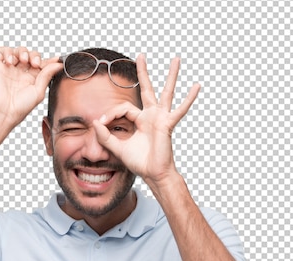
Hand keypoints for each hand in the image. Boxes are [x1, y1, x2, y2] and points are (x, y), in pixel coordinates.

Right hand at [0, 46, 61, 127]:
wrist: (3, 112)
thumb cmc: (20, 108)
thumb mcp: (39, 92)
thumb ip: (47, 75)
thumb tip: (58, 64)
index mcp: (32, 80)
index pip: (41, 65)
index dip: (48, 61)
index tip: (56, 59)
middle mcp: (21, 74)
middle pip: (30, 55)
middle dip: (34, 55)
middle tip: (35, 64)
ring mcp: (9, 70)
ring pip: (17, 51)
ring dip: (22, 52)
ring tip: (23, 60)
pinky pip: (1, 52)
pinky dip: (7, 52)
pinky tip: (10, 61)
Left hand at [93, 54, 199, 191]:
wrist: (153, 174)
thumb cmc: (139, 162)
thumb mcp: (118, 148)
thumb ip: (105, 136)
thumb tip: (95, 122)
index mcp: (140, 120)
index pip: (124, 108)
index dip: (111, 113)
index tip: (101, 123)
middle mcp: (151, 116)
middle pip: (147, 89)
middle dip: (143, 72)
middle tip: (141, 55)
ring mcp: (161, 118)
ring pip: (166, 92)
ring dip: (171, 75)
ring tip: (176, 59)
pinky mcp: (167, 124)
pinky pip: (180, 110)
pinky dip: (188, 99)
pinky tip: (196, 86)